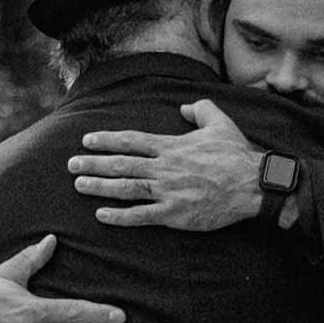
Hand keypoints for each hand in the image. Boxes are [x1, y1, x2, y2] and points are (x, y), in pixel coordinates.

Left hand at [68, 96, 269, 229]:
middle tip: (71, 165)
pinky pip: (140, 215)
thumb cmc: (236, 154)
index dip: (106, 140)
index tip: (87, 140)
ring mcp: (167, 191)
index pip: (131, 140)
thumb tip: (184, 107)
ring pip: (125, 188)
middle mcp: (164, 167)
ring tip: (79, 185)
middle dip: (93, 164)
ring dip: (99, 186)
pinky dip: (119, 216)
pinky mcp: (174, 214)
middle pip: (121, 164)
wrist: (252, 185)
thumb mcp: (220, 121)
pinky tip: (101, 214)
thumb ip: (200, 109)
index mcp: (171, 146)